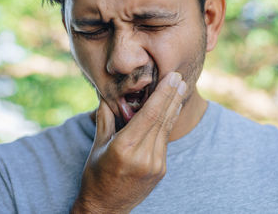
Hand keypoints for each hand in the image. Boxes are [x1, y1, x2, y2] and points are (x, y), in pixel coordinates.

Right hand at [72, 72, 185, 212]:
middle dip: (172, 95)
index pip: (149, 115)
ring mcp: (155, 164)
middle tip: (180, 77)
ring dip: (174, 106)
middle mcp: (143, 156)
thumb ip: (104, 119)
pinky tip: (173, 109)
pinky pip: (165, 140)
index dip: (162, 94)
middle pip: (162, 119)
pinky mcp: (161, 170)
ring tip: (181, 88)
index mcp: (124, 148)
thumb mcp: (97, 146)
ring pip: (166, 128)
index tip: (171, 78)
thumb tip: (106, 96)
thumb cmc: (96, 176)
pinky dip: (169, 122)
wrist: (106, 208)